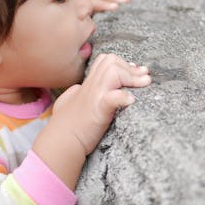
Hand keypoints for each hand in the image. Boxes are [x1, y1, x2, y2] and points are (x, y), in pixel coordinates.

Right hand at [32, 54, 150, 187]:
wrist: (59, 143)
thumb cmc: (64, 126)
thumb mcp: (67, 102)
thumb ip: (75, 93)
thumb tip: (78, 89)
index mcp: (86, 84)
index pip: (105, 61)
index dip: (122, 63)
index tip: (135, 70)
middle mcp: (90, 87)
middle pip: (110, 61)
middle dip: (130, 67)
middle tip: (144, 77)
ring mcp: (94, 97)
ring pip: (112, 71)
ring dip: (131, 77)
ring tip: (144, 83)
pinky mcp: (98, 111)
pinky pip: (112, 98)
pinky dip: (123, 97)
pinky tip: (131, 100)